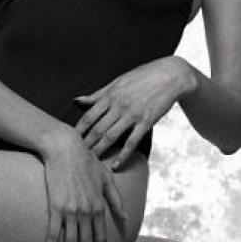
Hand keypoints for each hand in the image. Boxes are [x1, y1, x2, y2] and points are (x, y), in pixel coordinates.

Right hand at [41, 129, 127, 241]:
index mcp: (99, 206)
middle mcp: (87, 212)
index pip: (101, 237)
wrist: (65, 149)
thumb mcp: (107, 179)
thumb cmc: (86, 161)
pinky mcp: (55, 207)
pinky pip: (53, 234)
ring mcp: (71, 211)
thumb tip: (126, 219)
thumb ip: (116, 200)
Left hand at [74, 56, 194, 170]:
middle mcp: (119, 105)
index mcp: (111, 95)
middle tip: (76, 156)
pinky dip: (122, 156)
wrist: (170, 76)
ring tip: (91, 162)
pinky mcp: (146, 122)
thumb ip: (97, 94)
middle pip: (97, 128)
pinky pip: (131, 142)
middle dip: (85, 144)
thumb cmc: (142, 77)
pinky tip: (115, 165)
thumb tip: (77, 100)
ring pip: (111, 136)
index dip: (78, 129)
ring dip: (99, 151)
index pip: (89, 115)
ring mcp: (133, 114)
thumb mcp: (118, 82)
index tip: (69, 140)